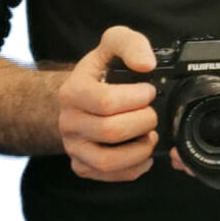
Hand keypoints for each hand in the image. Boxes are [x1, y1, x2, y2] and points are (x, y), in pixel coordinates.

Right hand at [58, 26, 159, 181]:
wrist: (78, 97)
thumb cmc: (99, 72)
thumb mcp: (112, 45)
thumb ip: (130, 44)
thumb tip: (147, 63)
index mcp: (73, 92)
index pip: (106, 102)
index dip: (136, 98)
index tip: (149, 91)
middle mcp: (68, 122)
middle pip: (111, 132)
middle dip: (143, 122)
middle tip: (151, 113)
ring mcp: (73, 147)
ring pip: (107, 161)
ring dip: (139, 150)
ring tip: (149, 135)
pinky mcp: (81, 165)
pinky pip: (108, 176)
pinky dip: (132, 169)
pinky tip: (142, 154)